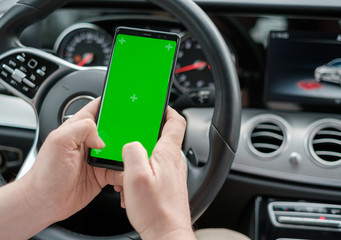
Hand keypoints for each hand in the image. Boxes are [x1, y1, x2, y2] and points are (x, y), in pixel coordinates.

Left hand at [22, 98, 123, 221]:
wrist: (45, 202)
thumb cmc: (46, 173)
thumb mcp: (59, 141)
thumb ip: (82, 128)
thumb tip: (102, 137)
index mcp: (77, 128)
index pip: (97, 108)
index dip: (111, 104)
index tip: (126, 103)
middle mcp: (89, 141)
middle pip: (114, 129)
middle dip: (126, 130)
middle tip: (133, 134)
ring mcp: (97, 159)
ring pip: (120, 150)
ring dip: (127, 153)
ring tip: (132, 156)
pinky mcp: (103, 175)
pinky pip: (120, 171)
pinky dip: (125, 172)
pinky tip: (124, 174)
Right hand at [118, 107, 195, 239]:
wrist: (166, 234)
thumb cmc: (155, 210)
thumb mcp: (136, 176)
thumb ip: (132, 152)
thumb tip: (131, 142)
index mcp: (168, 154)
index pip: (175, 121)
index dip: (167, 109)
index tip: (156, 104)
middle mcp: (175, 161)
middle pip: (164, 136)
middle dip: (147, 132)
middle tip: (132, 134)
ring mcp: (173, 173)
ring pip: (158, 153)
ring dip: (143, 153)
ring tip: (128, 162)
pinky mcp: (169, 184)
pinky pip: (157, 168)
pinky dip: (145, 168)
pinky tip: (133, 180)